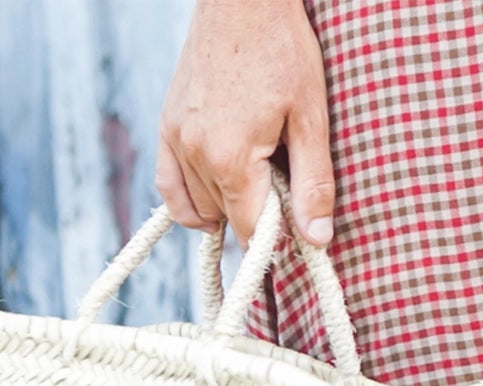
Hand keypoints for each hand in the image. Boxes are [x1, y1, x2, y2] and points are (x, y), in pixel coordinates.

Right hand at [156, 0, 334, 247]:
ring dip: (228, 206)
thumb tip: (315, 239)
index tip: (297, 224)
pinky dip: (189, 204)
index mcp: (231, 158)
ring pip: (201, 206)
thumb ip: (312, 183)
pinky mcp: (167, 124)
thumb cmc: (282, 49)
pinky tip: (212, 206)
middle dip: (257, 216)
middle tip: (284, 187)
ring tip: (258, 178)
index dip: (278, 237)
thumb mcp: (310, 118)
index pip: (251, 231)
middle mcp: (194, 153)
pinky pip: (169, 186)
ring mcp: (175, 138)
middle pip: (228, 219)